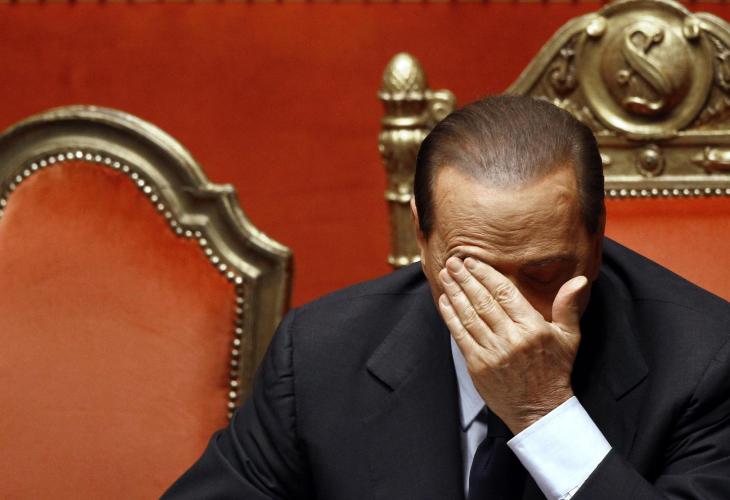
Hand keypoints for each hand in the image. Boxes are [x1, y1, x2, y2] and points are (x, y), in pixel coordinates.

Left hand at [438, 256, 589, 433]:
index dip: (486, 275)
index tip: (472, 261)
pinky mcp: (478, 365)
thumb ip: (568, 306)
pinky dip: (451, 317)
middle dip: (465, 279)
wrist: (539, 410)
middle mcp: (511, 338)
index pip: (505, 294)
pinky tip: (444, 301)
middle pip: (483, 301)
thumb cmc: (555, 370)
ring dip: (454, 293)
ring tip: (445, 276)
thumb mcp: (569, 337)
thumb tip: (579, 281)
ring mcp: (493, 352)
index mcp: (533, 328)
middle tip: (452, 261)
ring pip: (469, 316)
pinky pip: (461, 336)